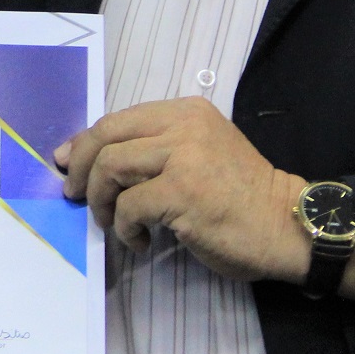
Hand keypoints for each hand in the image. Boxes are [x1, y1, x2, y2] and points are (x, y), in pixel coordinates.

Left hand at [56, 97, 309, 282]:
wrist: (286, 225)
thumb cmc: (241, 196)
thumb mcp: (199, 153)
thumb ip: (156, 149)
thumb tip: (91, 160)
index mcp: (186, 111)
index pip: (117, 119)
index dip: (84, 143)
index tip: (69, 165)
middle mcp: (183, 125)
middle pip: (105, 137)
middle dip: (82, 170)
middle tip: (76, 197)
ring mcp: (183, 156)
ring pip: (111, 168)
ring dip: (100, 202)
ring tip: (114, 224)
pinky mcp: (182, 192)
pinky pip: (129, 207)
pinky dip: (125, 229)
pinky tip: (142, 242)